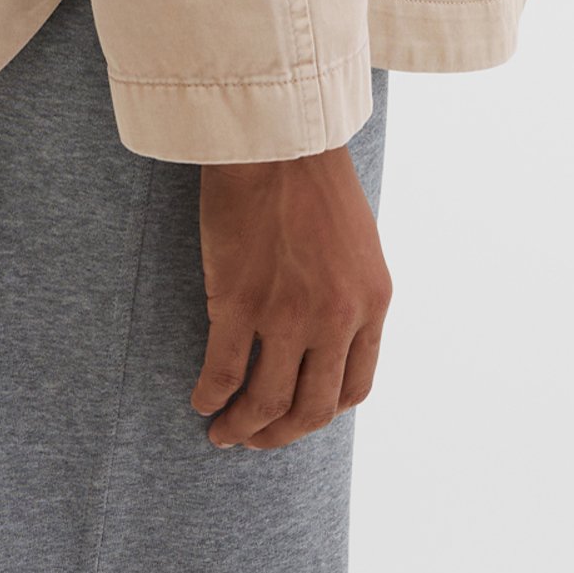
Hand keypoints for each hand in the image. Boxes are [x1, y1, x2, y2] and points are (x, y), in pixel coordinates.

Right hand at [191, 145, 391, 447]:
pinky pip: (224, 372)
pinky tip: (202, 400)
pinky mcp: (241, 302)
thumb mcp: (356, 240)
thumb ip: (348, 290)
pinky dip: (212, 396)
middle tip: (256, 438)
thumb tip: (327, 333)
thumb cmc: (312, 174)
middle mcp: (337, 318)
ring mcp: (289, 314)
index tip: (298, 414)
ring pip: (267, 402)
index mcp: (371, 303)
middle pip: (312, 408)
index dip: (322, 410)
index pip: (354, 387)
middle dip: (281, 434)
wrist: (276, 134)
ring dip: (244, 427)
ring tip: (224, 432)